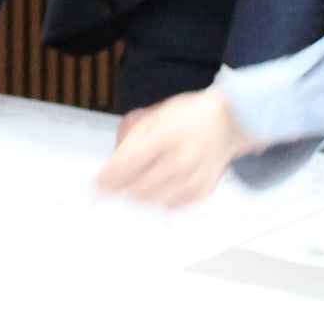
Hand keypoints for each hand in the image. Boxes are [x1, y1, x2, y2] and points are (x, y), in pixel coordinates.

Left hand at [95, 90, 262, 206]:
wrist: (229, 121)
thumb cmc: (187, 117)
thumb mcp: (154, 118)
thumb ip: (130, 144)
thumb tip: (107, 175)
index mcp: (166, 137)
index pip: (127, 167)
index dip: (106, 181)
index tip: (94, 187)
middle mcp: (181, 160)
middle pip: (137, 189)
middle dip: (122, 188)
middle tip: (116, 183)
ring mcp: (194, 178)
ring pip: (151, 202)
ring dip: (139, 195)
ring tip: (142, 179)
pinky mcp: (202, 191)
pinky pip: (170, 206)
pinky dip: (160, 199)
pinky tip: (163, 183)